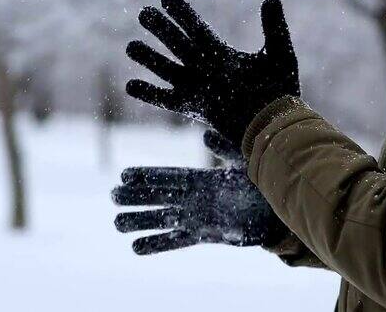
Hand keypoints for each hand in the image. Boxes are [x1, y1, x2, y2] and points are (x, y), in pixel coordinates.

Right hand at [111, 131, 287, 254]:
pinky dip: (157, 245)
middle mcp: (194, 198)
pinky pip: (176, 241)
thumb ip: (224, 150)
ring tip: (117, 223)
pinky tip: (136, 248)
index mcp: (200, 179)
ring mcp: (197, 218)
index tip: (124, 175)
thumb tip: (205, 136)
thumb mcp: (242, 162)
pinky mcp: (204, 235)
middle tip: (112, 196)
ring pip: (163, 219)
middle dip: (136, 197)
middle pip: (159, 197)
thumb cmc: (258, 184)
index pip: (168, 177)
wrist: (273, 212)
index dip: (147, 176)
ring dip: (141, 221)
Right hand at [126, 0, 299, 144]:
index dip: (182, 14)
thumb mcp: (280, 54)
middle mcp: (206, 70)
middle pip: (177, 44)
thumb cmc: (280, 93)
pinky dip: (148, 93)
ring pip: (166, 69)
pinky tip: (129, 85)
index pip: (196, 28)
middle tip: (143, 13)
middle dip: (160, 29)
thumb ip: (275, 27)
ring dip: (149, 58)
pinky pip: (165, 98)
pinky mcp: (193, 107)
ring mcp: (198, 88)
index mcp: (222, 55)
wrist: (274, 124)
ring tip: (130, 46)